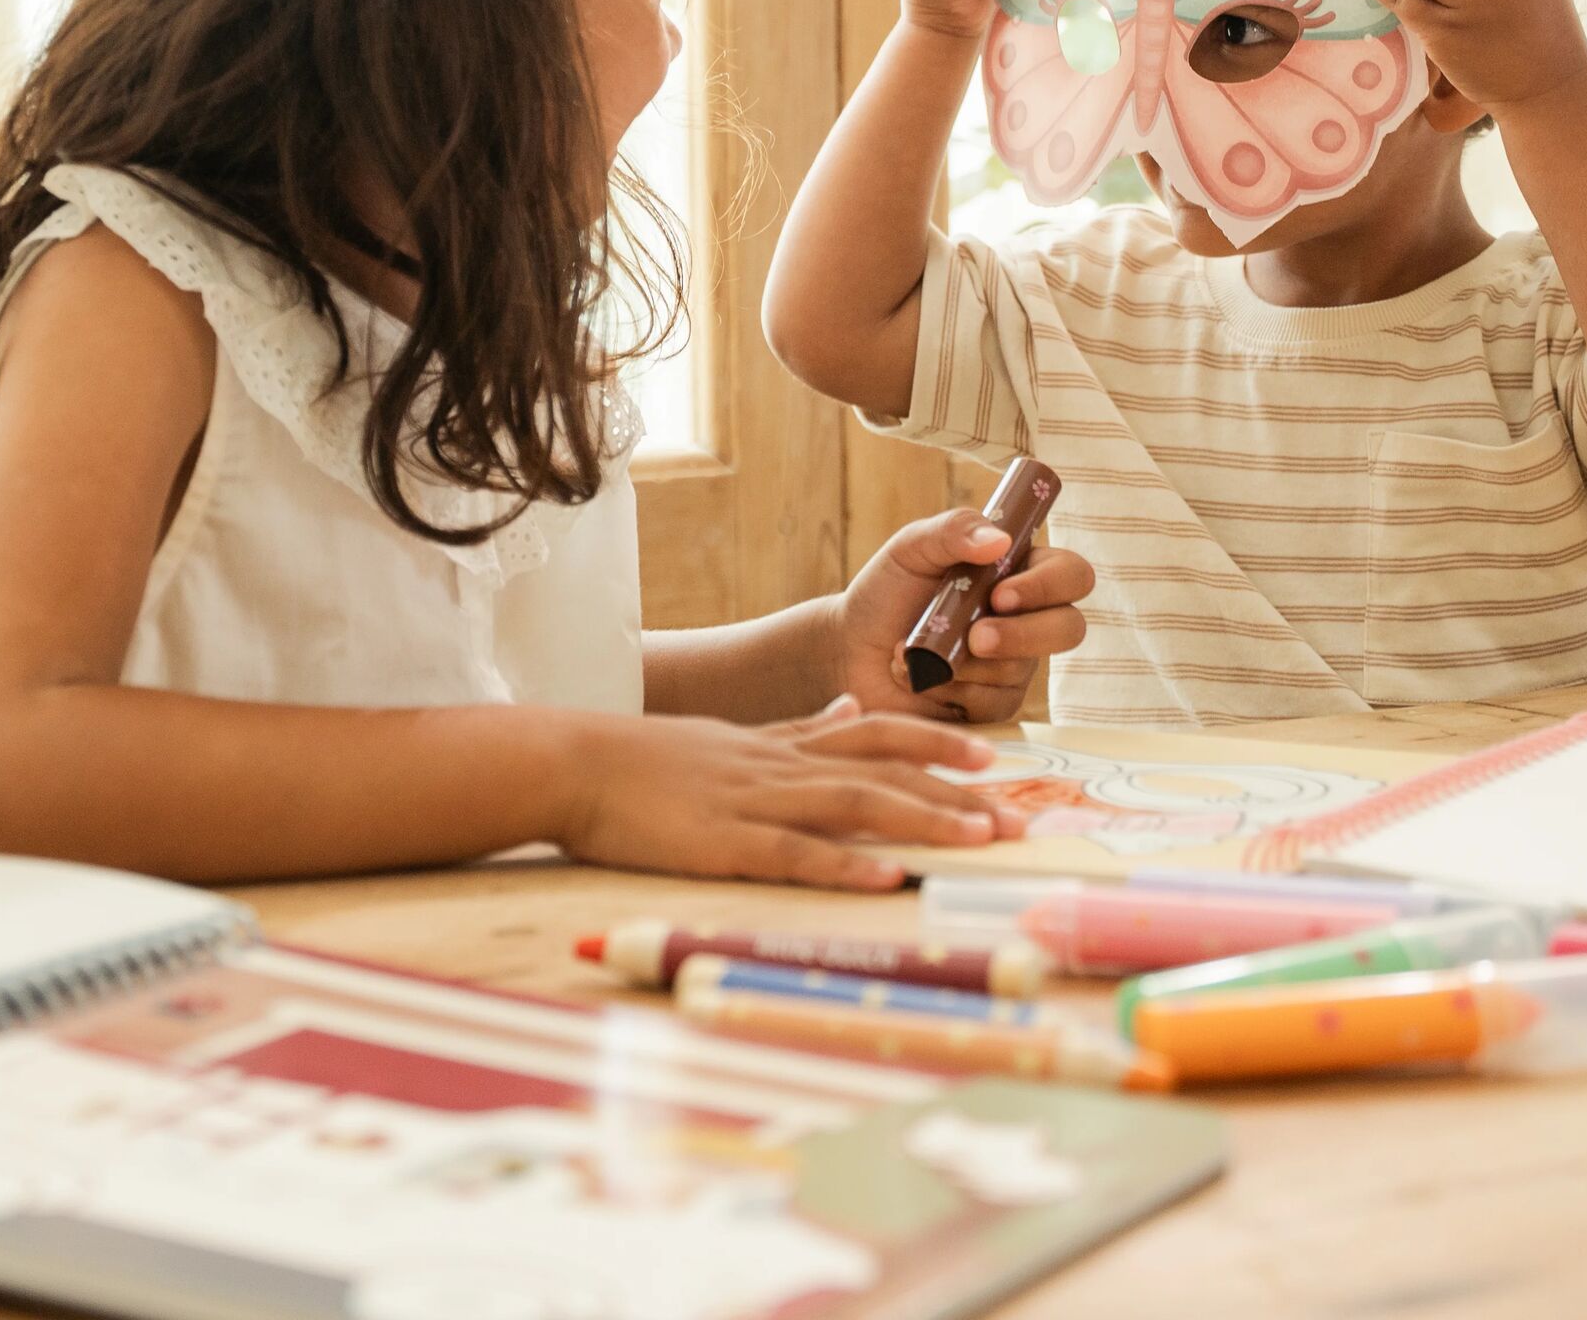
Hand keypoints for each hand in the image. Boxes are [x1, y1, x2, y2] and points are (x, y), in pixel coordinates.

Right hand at [555, 703, 1018, 890]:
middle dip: (953, 796)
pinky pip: (793, 853)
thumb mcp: (727, 735)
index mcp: (779, 744)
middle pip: (882, 773)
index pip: (874, 736)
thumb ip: (790, 729)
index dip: (934, 746)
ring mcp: (752, 801)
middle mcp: (779, 766)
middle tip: (1015, 819)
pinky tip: (888, 876)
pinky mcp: (721, 842)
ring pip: (853, 806)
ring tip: (979, 841)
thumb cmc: (641, 760)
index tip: (990, 759)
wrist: (571, 761)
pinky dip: (845, 865)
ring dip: (923, 822)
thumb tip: (845, 709)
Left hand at [826, 507, 1093, 726]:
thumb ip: (954, 531)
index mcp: (1019, 572)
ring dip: (964, 661)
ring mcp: (1015, 666)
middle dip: (1023, 635)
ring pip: (1023, 669)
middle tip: (977, 637)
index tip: (1001, 594)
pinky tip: (920, 678)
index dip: (1049, 585)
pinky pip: (994, 703)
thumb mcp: (912, 548)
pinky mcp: (994, 705)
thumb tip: (1001, 539)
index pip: (1071, 574)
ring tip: (916, 650)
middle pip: (1069, 628)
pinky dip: (951, 689)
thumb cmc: (885, 592)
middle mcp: (1028, 619)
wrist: (850, 651)